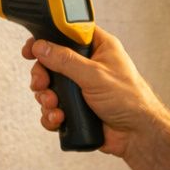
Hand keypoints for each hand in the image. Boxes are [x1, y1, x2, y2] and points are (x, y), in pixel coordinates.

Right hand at [23, 27, 164, 157]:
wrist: (137, 134)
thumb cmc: (129, 99)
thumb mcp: (94, 75)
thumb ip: (65, 60)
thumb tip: (41, 47)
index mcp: (98, 48)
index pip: (67, 34)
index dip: (47, 39)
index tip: (31, 48)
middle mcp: (88, 66)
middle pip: (52, 63)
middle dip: (42, 76)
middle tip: (41, 84)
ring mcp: (81, 89)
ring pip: (50, 88)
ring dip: (46, 98)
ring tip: (54, 106)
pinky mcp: (76, 109)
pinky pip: (54, 109)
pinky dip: (51, 115)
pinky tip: (59, 119)